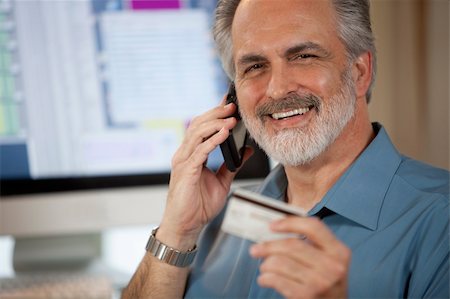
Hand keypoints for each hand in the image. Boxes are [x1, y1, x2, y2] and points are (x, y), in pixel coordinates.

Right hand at [158, 99, 252, 248]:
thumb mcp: (222, 181)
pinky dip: (213, 140)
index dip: (214, 114)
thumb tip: (247, 150)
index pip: (202, 127)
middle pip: (198, 125)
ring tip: (231, 118)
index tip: (228, 104)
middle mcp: (185, 154)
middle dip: (215, 114)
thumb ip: (232, 165)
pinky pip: (200, 151)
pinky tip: (224, 134)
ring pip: (197, 134)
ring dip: (215, 124)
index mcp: (192, 154)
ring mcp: (183, 162)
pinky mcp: (186, 171)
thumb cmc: (199, 205)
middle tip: (232, 106)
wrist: (186, 225)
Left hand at [250, 216, 350, 298]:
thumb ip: (312, 243)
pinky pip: (276, 279)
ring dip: (266, 264)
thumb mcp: (329, 260)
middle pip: (291, 245)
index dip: (290, 223)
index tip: (272, 225)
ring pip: (280, 262)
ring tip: (265, 267)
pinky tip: (265, 279)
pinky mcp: (305, 296)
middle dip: (268, 246)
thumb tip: (278, 229)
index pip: (313, 227)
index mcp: (338, 251)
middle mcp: (332, 266)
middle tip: (256, 249)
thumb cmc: (327, 281)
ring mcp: (319, 282)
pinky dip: (265, 278)